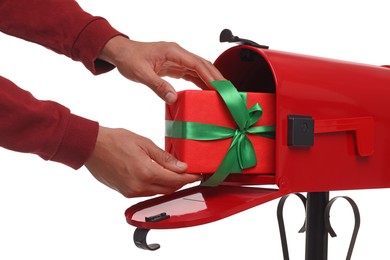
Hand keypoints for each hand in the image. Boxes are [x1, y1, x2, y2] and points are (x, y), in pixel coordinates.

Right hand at [85, 126, 200, 197]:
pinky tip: (159, 177)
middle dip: (181, 182)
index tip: (198, 174)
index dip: (189, 178)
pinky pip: (147, 192)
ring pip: (158, 191)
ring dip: (169, 185)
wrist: (91, 147)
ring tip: (177, 174)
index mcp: (146, 172)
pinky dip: (156, 186)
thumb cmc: (115, 140)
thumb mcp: (144, 143)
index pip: (176, 180)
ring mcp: (131, 191)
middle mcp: (139, 186)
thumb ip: (164, 157)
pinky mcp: (125, 193)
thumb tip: (181, 167)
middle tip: (190, 174)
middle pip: (169, 188)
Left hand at [99, 36, 224, 103]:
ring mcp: (178, 59)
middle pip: (203, 65)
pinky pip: (192, 74)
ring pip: (200, 69)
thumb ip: (158, 86)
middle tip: (227, 92)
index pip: (197, 64)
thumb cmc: (129, 59)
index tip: (220, 87)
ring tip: (220, 93)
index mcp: (173, 52)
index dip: (211, 76)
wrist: (121, 53)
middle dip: (216, 78)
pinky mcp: (175, 66)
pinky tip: (206, 91)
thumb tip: (173, 98)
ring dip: (210, 80)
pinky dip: (201, 82)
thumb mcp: (141, 74)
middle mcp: (178, 54)